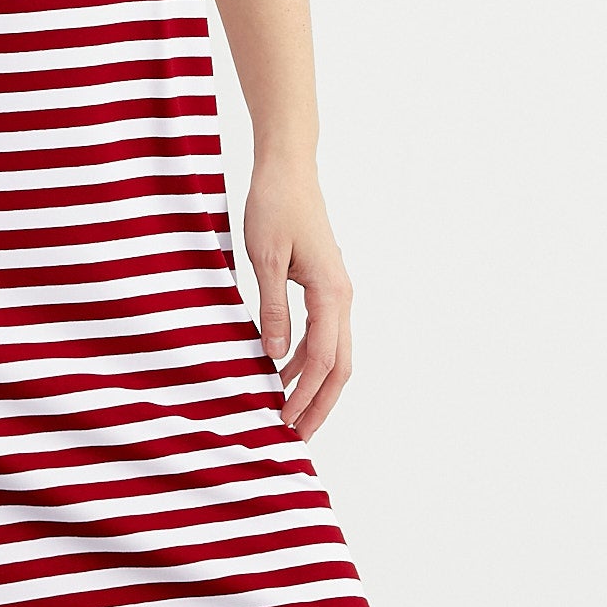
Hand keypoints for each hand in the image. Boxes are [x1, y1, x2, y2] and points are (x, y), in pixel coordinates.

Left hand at [244, 155, 353, 439]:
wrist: (288, 168)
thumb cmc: (274, 205)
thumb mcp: (264, 258)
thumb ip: (272, 309)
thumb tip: (273, 356)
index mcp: (331, 293)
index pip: (323, 362)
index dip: (305, 398)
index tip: (284, 424)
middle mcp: (342, 297)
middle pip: (339, 367)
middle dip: (319, 406)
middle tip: (296, 438)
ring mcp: (337, 292)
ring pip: (333, 353)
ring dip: (313, 386)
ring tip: (288, 414)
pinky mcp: (325, 286)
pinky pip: (322, 334)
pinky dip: (306, 360)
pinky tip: (281, 372)